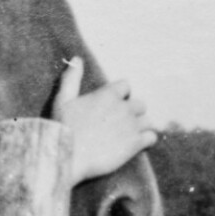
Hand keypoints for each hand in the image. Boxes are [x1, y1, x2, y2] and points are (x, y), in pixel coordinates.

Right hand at [50, 57, 156, 180]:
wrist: (66, 156)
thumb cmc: (61, 128)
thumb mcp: (62, 99)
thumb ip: (72, 78)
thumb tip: (77, 59)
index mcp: (108, 94)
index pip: (126, 86)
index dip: (120, 95)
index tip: (111, 106)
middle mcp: (123, 107)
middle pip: (140, 105)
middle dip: (132, 112)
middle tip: (119, 124)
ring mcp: (131, 126)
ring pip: (147, 121)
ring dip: (139, 127)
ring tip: (127, 137)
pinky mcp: (135, 144)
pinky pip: (152, 137)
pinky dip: (147, 141)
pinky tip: (137, 145)